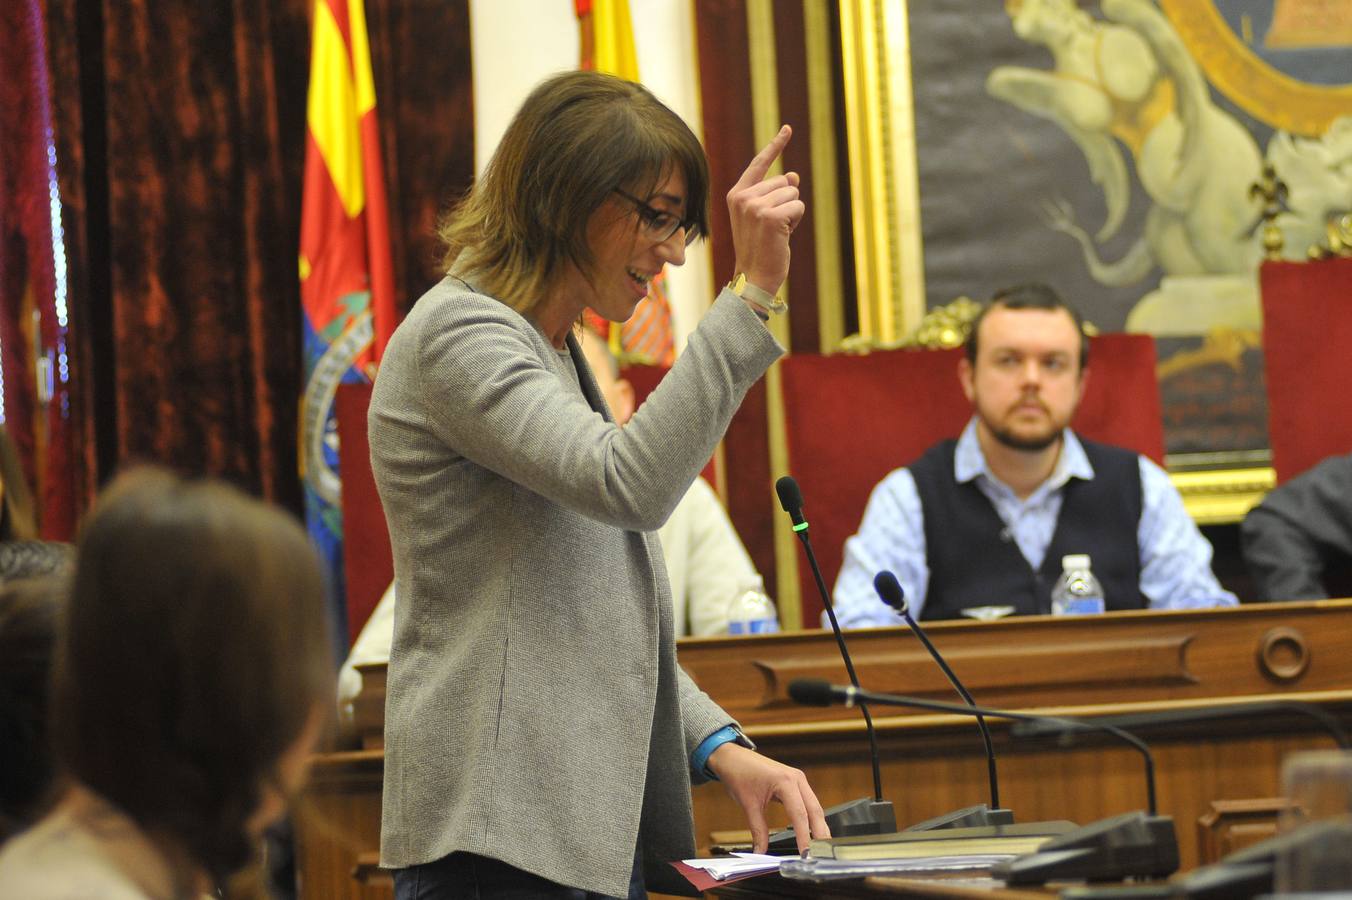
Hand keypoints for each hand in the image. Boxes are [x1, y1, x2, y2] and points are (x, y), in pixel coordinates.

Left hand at [706, 740, 829, 853]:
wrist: (732, 756)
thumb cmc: (739, 773)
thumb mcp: (748, 804)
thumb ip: (758, 830)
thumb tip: (761, 851)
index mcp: (785, 781)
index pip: (799, 814)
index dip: (804, 836)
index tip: (806, 854)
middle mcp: (796, 778)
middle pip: (815, 810)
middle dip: (820, 833)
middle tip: (821, 854)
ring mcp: (798, 779)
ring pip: (814, 806)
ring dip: (818, 826)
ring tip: (819, 847)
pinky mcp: (796, 782)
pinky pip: (808, 802)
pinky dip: (811, 817)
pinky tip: (812, 831)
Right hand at [727, 125, 803, 296]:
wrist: (754, 277)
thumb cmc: (760, 248)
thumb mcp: (765, 216)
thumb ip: (775, 194)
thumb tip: (793, 175)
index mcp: (736, 195)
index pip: (760, 164)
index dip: (775, 145)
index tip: (788, 128)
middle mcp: (743, 197)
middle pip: (783, 181)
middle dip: (786, 202)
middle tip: (772, 228)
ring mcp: (755, 206)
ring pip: (793, 194)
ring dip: (792, 213)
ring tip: (776, 233)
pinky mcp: (770, 216)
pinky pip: (798, 207)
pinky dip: (796, 222)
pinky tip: (783, 236)